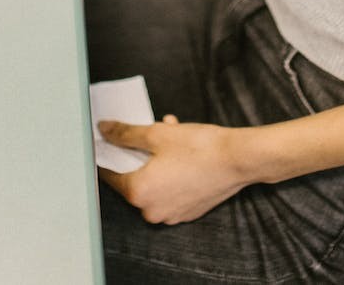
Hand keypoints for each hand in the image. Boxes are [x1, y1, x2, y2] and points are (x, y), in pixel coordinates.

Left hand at [97, 115, 255, 224]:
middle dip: (138, 155)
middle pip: (133, 179)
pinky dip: (172, 174)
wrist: (239, 159)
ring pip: (154, 184)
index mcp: (138, 192)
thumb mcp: (156, 133)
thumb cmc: (200, 147)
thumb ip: (125, 133)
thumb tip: (104, 130)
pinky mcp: (188, 212)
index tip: (111, 141)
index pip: (110, 175)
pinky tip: (183, 154)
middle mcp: (152, 210)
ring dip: (156, 162)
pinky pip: (171, 192)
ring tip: (171, 136)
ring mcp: (171, 214)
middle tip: (149, 133)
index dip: (109, 154)